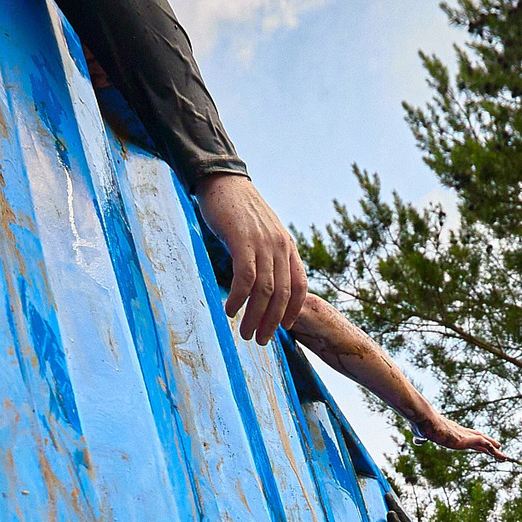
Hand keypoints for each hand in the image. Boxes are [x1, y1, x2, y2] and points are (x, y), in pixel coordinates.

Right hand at [194, 173, 303, 344]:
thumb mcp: (261, 233)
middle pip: (282, 294)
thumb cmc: (238, 209)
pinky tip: (230, 310)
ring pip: (265, 291)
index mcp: (287, 245)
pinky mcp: (243, 241)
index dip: (292, 310)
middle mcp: (280, 246)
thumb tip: (260, 283)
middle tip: (260, 340)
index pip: (299, 284)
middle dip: (272, 322)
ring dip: (255, 317)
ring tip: (245, 333)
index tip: (283, 328)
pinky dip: (239, 299)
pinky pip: (246, 278)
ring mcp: (263, 243)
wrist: (222, 180)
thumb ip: (266, 255)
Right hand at [412, 412, 508, 460]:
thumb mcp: (421, 431)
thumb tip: (418, 439)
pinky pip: (481, 442)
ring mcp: (462, 435)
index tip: (485, 444)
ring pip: (483, 442)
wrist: (422, 418)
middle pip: (478, 438)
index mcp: (453, 431)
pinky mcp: (463, 438)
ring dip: (493, 449)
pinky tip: (497, 449)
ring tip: (503, 455)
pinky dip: (489, 446)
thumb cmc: (420, 422)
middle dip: (489, 444)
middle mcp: (460, 432)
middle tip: (499, 448)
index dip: (477, 440)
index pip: (468, 436)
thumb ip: (421, 436)